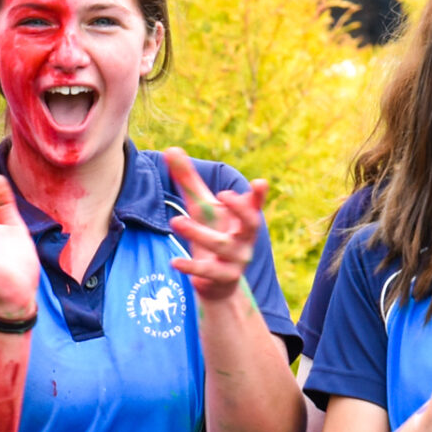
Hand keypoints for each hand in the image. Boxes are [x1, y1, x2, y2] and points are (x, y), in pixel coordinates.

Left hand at [162, 147, 268, 304]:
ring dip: (199, 233)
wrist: (217, 282)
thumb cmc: (212, 234)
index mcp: (242, 219)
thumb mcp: (201, 208)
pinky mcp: (222, 279)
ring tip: (176, 221)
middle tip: (224, 194)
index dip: (258, 195)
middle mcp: (245, 238)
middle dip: (240, 209)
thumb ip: (188, 181)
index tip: (260, 183)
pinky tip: (175, 262)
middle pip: (250, 224)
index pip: (254, 205)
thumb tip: (171, 149)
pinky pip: (208, 273)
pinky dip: (192, 267)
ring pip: (221, 245)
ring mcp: (236, 260)